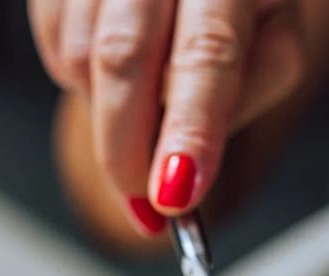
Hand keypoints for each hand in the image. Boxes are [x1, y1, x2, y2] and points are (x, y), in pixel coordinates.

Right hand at [28, 0, 303, 232]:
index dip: (188, 132)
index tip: (173, 197)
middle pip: (122, 56)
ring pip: (79, 58)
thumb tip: (180, 176)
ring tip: (144, 108)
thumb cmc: (242, 8)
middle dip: (126, 150)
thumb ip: (236, 105)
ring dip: (106, 114)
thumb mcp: (274, 50)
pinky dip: (83, 82)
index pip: (208, 55)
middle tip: (143, 204)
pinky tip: (117, 73)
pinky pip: (55, 48)